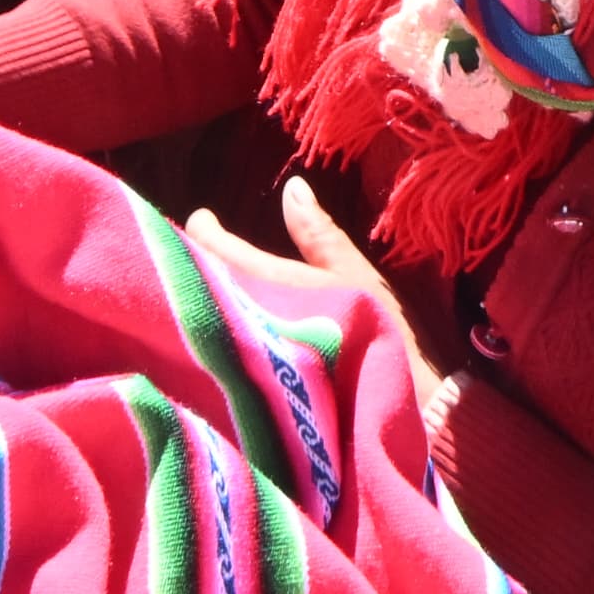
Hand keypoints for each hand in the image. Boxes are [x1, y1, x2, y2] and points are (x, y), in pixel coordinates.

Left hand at [186, 176, 452, 418]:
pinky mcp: (246, 385)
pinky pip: (215, 348)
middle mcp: (242, 317)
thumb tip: (292, 187)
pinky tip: (223, 325)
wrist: (397, 407)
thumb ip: (317, 233)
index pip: (213, 247)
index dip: (202, 229)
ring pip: (204, 315)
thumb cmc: (377, 332)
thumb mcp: (353, 276)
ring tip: (212, 278)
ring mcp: (239, 354)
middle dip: (196, 262)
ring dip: (202, 294)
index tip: (206, 218)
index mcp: (267, 282)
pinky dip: (213, 329)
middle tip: (206, 246)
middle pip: (200, 282)